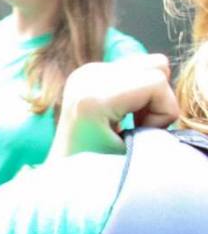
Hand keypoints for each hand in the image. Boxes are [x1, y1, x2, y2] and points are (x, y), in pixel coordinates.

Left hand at [55, 54, 178, 158]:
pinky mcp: (88, 70)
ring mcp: (85, 70)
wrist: (66, 167)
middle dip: (158, 99)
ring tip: (132, 119)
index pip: (156, 82)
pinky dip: (139, 90)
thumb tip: (167, 95)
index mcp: (93, 98)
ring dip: (149, 94)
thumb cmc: (101, 168)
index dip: (162, 112)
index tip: (143, 134)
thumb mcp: (135, 152)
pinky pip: (135, 68)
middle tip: (140, 125)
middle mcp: (86, 76)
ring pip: (149, 65)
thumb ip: (157, 126)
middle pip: (155, 66)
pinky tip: (123, 112)